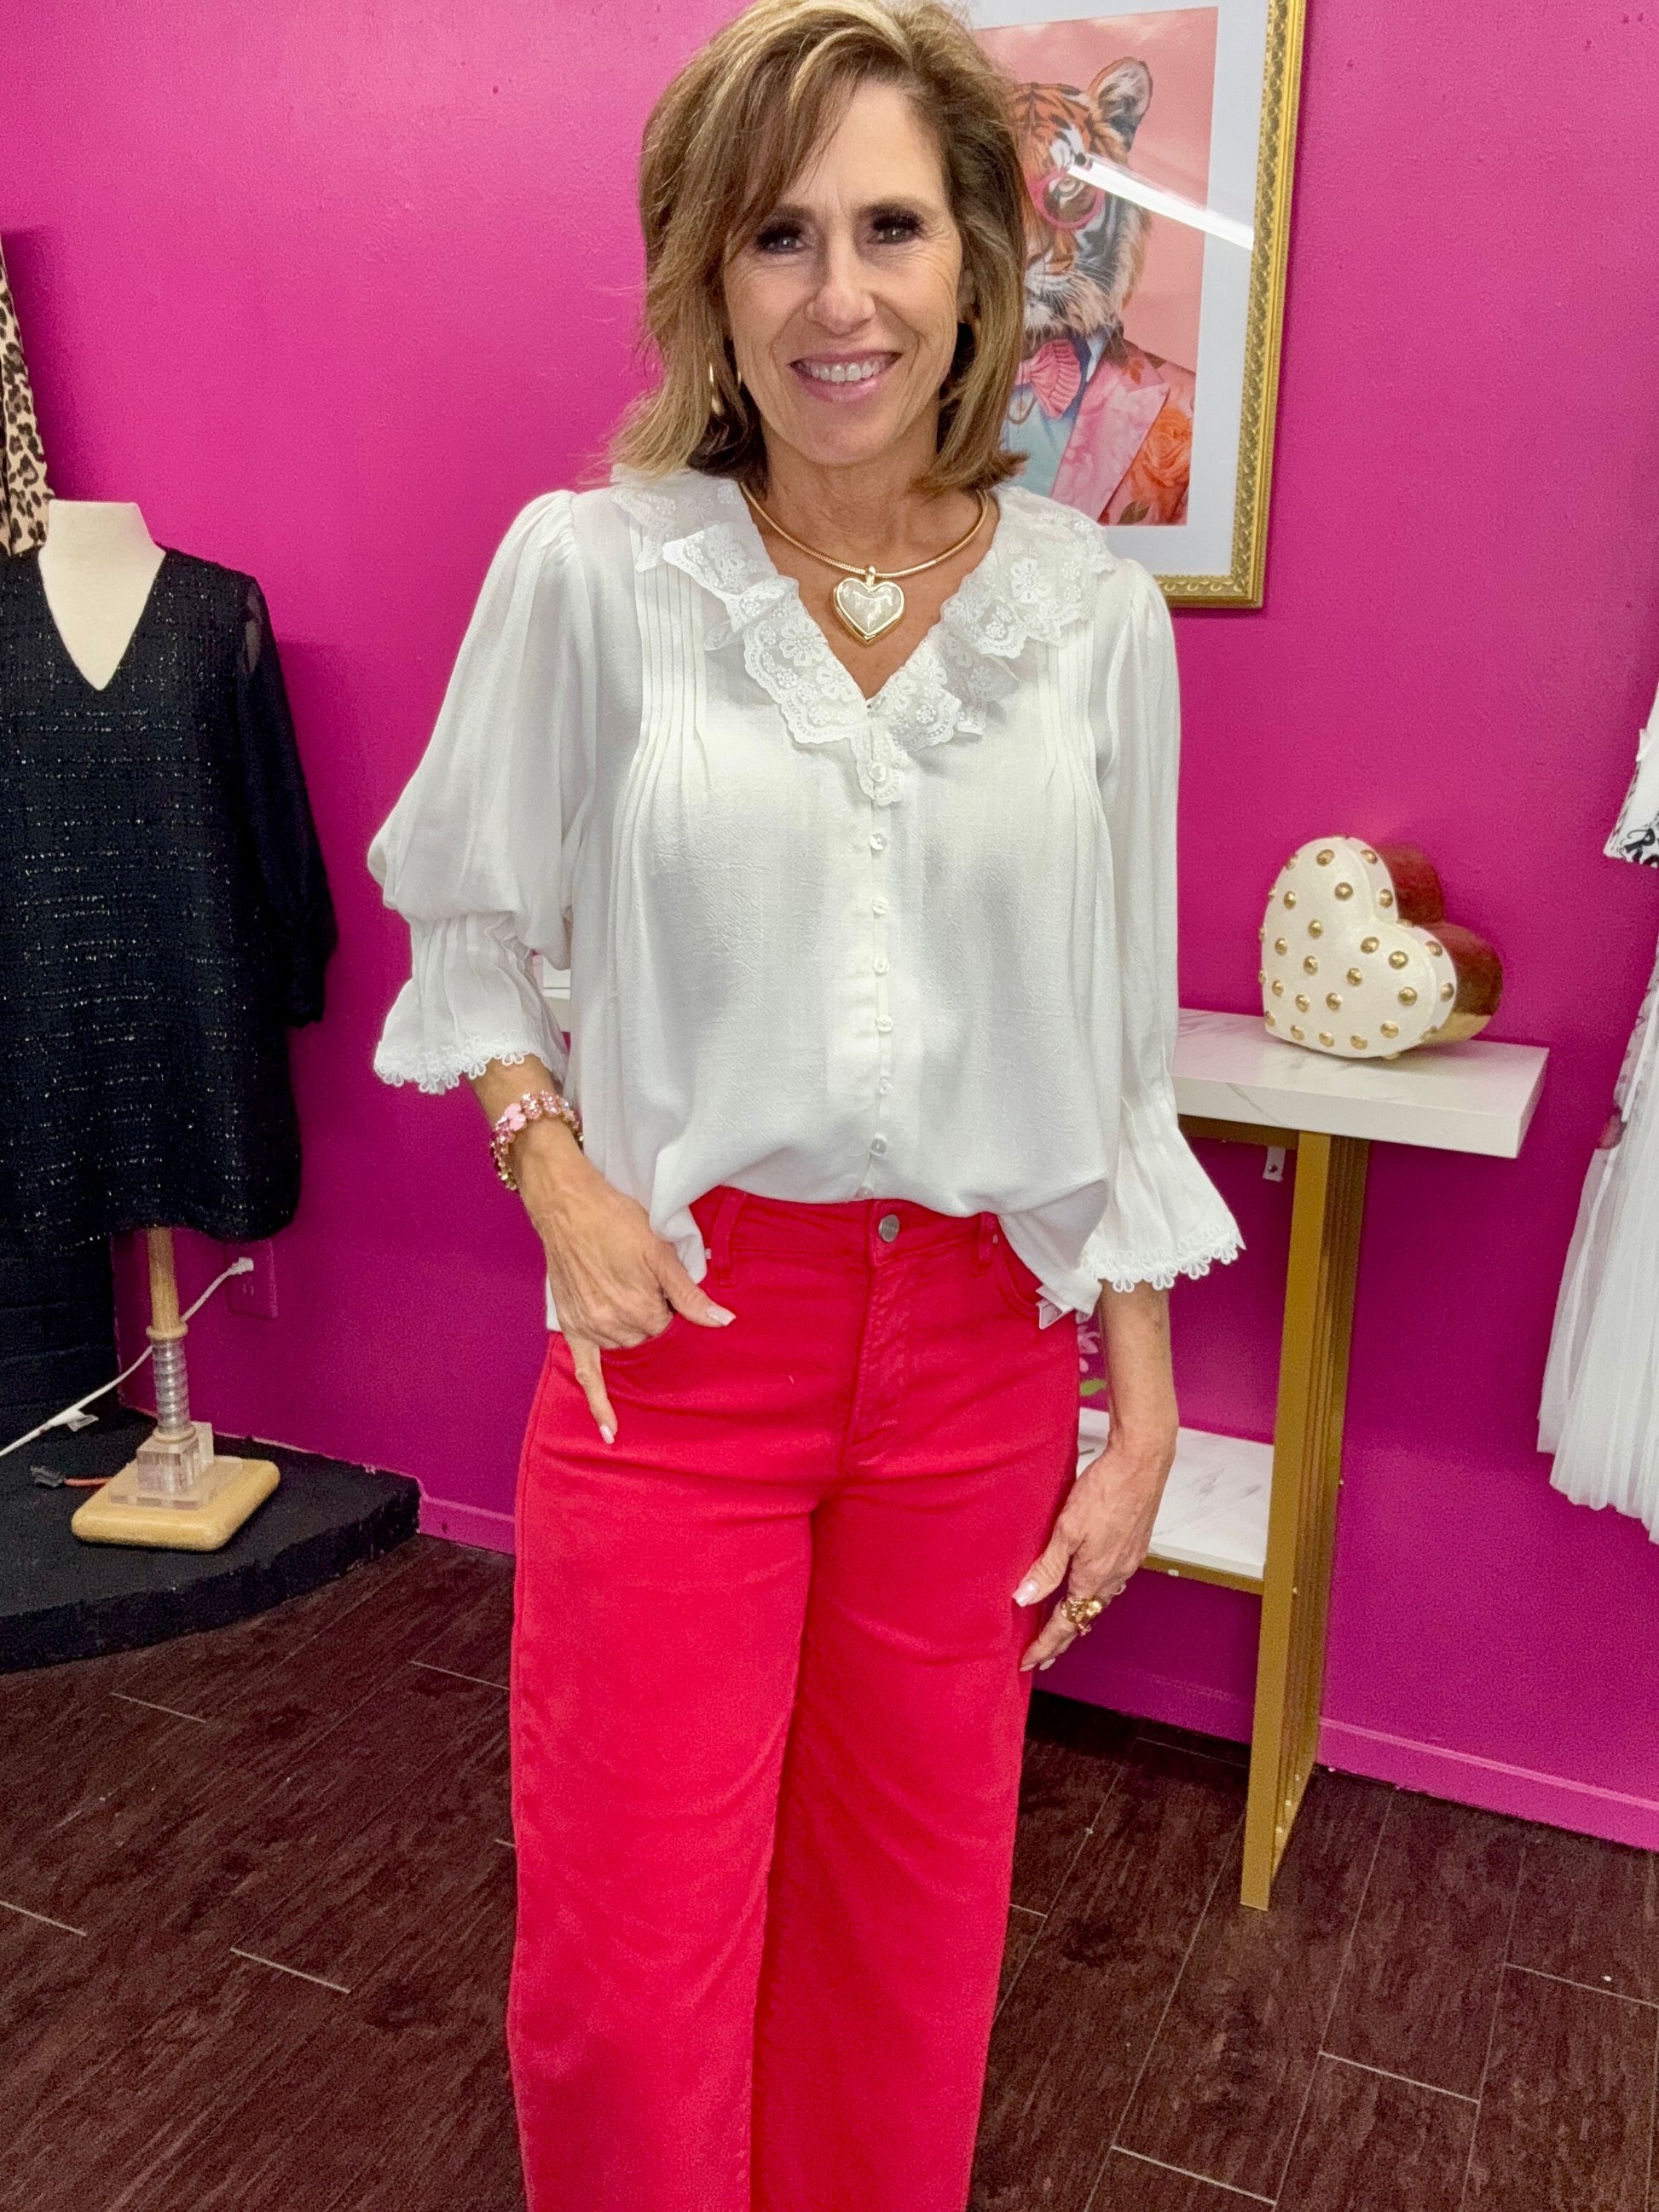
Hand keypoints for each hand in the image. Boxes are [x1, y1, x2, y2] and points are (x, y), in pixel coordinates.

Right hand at [514, 1127, 734, 1442]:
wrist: (567, 1207)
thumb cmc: (615, 1221)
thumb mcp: (661, 1252)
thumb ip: (690, 1294)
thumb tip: (724, 1321)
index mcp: (642, 1309)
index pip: (671, 1321)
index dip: (666, 1297)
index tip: (655, 1274)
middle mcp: (615, 1325)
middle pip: (648, 1334)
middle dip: (648, 1311)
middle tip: (634, 1274)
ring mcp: (591, 1329)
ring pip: (624, 1345)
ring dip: (627, 1326)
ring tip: (616, 1286)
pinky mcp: (572, 1327)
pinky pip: (586, 1373)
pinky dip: (599, 1402)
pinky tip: (611, 1432)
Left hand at [1013, 1418, 1176, 1671]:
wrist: (1142, 1463)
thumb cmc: (1104, 1491)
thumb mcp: (1066, 1530)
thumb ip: (1046, 1567)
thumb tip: (1024, 1599)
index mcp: (1094, 1577)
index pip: (1066, 1623)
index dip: (1046, 1644)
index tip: (1028, 1660)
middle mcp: (1114, 1577)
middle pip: (1085, 1617)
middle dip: (1063, 1637)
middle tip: (1044, 1655)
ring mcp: (1127, 1563)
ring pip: (1100, 1600)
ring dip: (1080, 1615)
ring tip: (1063, 1624)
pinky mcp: (1134, 1547)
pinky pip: (1112, 1582)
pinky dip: (1095, 1593)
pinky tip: (1089, 1585)